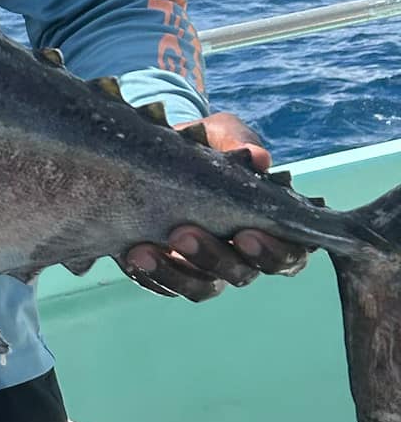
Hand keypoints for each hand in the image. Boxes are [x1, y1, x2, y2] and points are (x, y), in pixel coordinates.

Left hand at [118, 111, 307, 301]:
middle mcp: (241, 255)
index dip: (273, 252)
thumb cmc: (205, 144)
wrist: (156, 150)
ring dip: (176, 273)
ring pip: (201, 287)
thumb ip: (239, 141)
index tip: (246, 234)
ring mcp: (204, 268)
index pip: (288, 256)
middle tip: (185, 232)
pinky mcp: (170, 272)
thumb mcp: (221, 133)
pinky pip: (164, 286)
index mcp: (269, 227)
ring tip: (148, 249)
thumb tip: (259, 158)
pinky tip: (133, 255)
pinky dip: (150, 275)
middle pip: (241, 274)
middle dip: (214, 257)